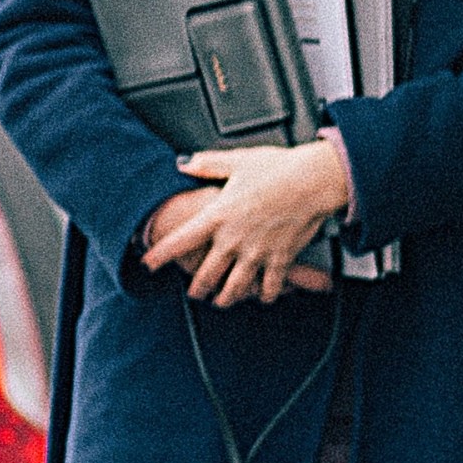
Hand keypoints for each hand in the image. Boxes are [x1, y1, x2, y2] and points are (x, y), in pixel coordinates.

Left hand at [142, 142, 347, 306]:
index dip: (161, 255)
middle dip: (197, 288)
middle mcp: (234, 239)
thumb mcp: (237, 160)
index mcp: (219, 215)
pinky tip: (264, 295)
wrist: (313, 180)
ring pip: (234, 288)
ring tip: (222, 301)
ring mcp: (256, 253)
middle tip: (194, 292)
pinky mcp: (279, 259)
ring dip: (225, 298)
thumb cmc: (278, 168)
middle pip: (206, 275)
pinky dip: (266, 294)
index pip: (181, 241)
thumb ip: (207, 164)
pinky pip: (269, 286)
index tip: (148, 263)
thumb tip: (185, 163)